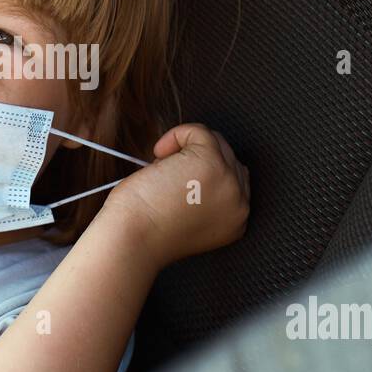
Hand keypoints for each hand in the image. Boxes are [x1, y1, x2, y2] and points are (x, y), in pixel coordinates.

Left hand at [99, 123, 250, 266]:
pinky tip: (159, 154)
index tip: (177, 180)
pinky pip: (199, 131)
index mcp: (235, 221)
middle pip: (227, 157)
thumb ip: (205, 196)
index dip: (203, 171)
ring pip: (215, 142)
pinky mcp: (211, 162)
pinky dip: (176, 136)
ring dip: (184, 149)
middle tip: (166, 178)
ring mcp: (228, 181)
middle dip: (194, 159)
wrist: (132, 240)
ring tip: (161, 172)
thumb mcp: (188, 218)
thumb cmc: (146, 229)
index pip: (234, 178)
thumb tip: (196, 160)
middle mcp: (239, 204)